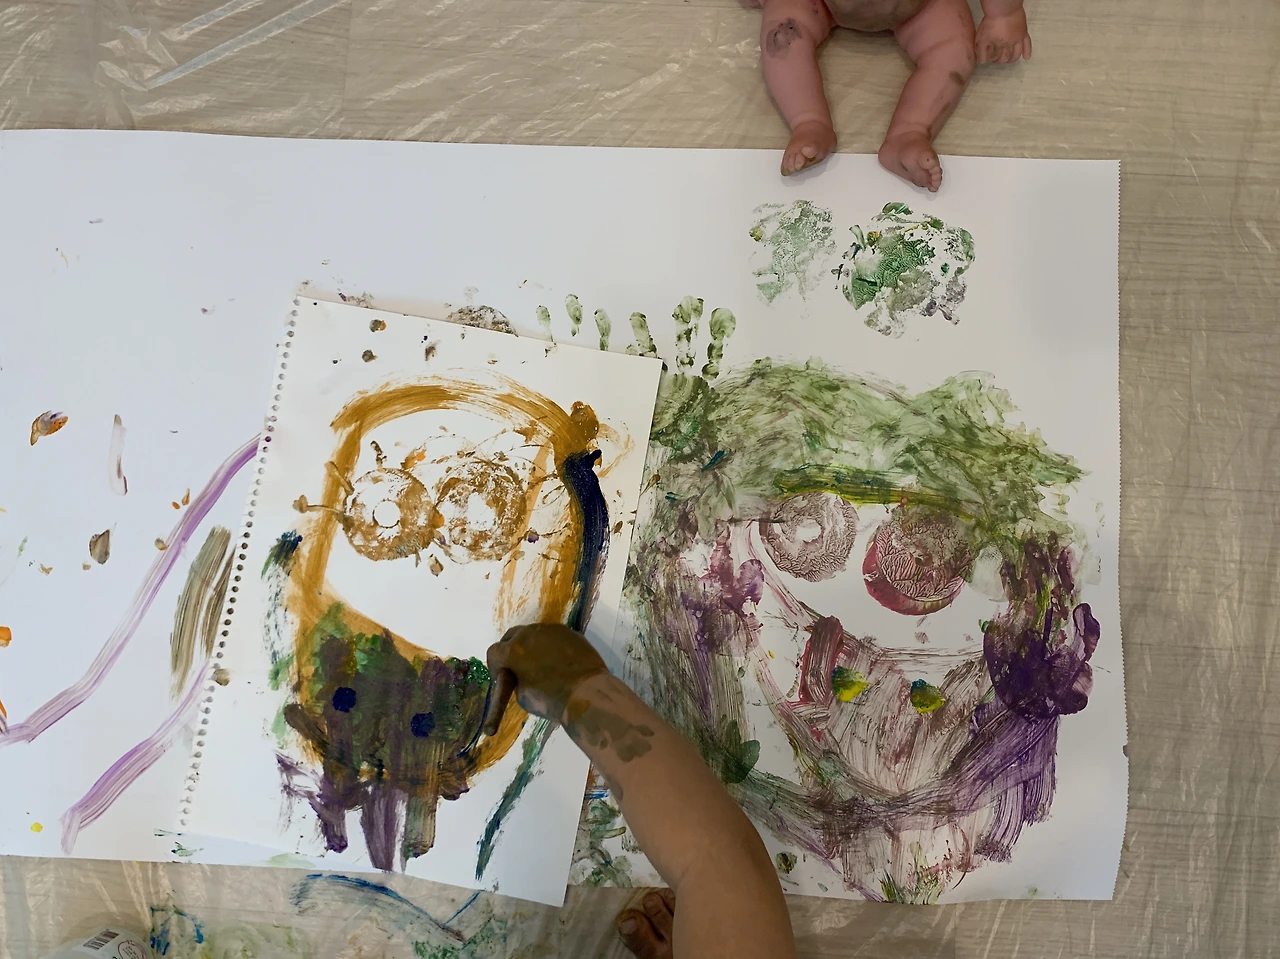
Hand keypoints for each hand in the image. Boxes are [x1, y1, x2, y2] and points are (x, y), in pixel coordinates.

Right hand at [483, 624, 607, 734]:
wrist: (587, 693)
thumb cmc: (550, 699)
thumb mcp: (522, 696)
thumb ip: (516, 680)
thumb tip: (521, 676)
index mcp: (513, 650)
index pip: (494, 652)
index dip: (495, 666)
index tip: (501, 677)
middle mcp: (529, 634)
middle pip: (512, 636)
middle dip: (510, 650)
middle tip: (517, 666)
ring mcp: (551, 630)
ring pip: (534, 633)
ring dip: (531, 646)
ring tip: (540, 663)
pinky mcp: (569, 632)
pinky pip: (553, 636)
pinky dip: (551, 646)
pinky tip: (559, 661)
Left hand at [975, 11, 1030, 63]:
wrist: (1004, 8)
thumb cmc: (992, 22)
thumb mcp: (982, 38)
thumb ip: (981, 51)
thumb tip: (983, 62)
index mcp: (1000, 46)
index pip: (998, 58)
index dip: (995, 60)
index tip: (991, 59)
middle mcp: (1010, 44)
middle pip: (1007, 56)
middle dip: (1002, 60)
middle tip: (998, 59)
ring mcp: (1018, 39)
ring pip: (1017, 52)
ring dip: (1014, 58)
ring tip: (1010, 60)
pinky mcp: (1024, 32)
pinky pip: (1027, 43)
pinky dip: (1027, 51)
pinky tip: (1027, 57)